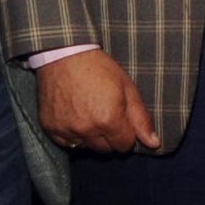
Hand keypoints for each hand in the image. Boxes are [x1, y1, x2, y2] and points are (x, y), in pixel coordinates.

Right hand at [37, 48, 158, 153]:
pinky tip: (75, 117)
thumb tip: (154, 143)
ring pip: (86, 148)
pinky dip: (73, 135)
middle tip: (106, 114)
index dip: (126, 132)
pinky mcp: (51, 128)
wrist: (64, 55)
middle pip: (106, 149)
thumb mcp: (127, 88)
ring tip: (90, 114)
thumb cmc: (99, 68)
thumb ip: (141, 118)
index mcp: (109, 120)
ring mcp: (67, 130)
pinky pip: (67, 144)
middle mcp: (87, 129)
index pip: (124, 145)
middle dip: (110, 136)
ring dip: (91, 137)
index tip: (122, 118)